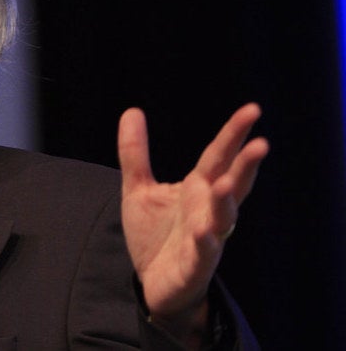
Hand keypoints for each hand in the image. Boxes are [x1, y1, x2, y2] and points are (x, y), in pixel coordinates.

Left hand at [117, 103, 268, 341]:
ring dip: (225, 202)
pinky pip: (203, 253)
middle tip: (261, 144)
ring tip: (225, 184)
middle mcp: (207, 209)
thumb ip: (135, 153)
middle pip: (231, 183)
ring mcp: (205, 237)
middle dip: (245, 166)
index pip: (218, 156)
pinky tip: (203, 232)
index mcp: (198, 188)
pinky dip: (205, 243)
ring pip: (223, 218)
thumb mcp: (138, 188)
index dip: (234, 134)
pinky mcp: (194, 264)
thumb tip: (132, 110)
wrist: (153, 283)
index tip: (252, 110)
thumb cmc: (154, 234)